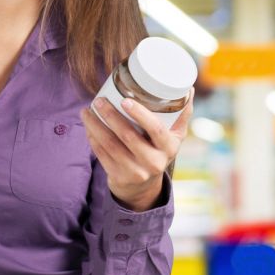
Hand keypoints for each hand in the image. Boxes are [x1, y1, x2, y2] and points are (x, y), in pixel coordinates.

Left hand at [80, 91, 192, 211]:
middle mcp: (154, 162)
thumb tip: (188, 88)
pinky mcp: (118, 177)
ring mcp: (135, 172)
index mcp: (169, 147)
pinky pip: (101, 154)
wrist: (144, 186)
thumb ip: (181, 113)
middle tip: (99, 100)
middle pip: (128, 136)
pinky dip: (92, 138)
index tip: (125, 100)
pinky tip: (88, 126)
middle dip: (110, 115)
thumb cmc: (159, 150)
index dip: (140, 114)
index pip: (156, 129)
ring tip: (87, 110)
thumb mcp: (175, 136)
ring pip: (110, 145)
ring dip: (95, 125)